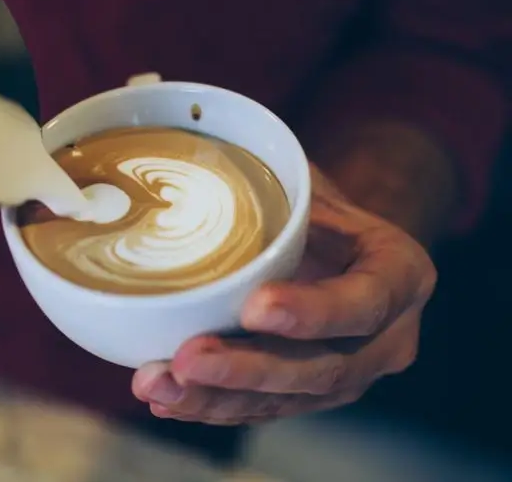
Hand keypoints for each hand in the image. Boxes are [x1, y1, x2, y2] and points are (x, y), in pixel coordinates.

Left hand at [131, 164, 435, 424]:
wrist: (339, 248)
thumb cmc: (321, 208)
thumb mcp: (312, 181)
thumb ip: (275, 178)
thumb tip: (191, 145)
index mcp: (398, 275)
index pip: (364, 302)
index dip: (314, 311)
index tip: (255, 307)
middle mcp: (383, 337)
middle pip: (321, 369)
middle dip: (249, 369)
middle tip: (187, 359)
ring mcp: (347, 373)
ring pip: (285, 399)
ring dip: (217, 398)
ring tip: (158, 384)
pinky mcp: (307, 394)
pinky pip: (262, 410)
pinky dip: (211, 406)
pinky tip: (168, 398)